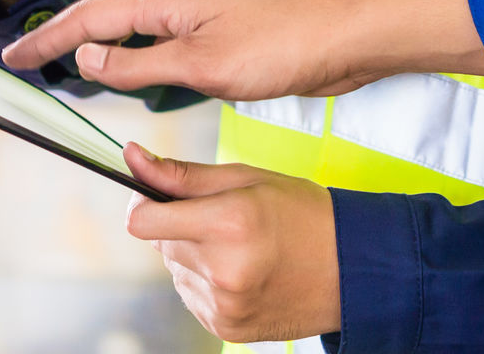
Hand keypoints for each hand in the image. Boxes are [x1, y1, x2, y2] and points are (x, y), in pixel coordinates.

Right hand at [3, 0, 483, 96]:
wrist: (339, 37)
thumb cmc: (279, 48)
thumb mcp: (202, 66)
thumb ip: (140, 65)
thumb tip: (85, 57)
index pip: (89, 18)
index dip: (47, 38)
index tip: (10, 56)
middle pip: (101, 11)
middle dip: (58, 31)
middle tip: (20, 56)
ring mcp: (194, 9)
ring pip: (126, 19)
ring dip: (88, 35)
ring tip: (56, 55)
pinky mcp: (213, 27)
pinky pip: (150, 31)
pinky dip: (122, 44)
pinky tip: (123, 61)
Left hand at [124, 144, 339, 344]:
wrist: (351, 269)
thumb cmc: (302, 213)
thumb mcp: (248, 178)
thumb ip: (183, 174)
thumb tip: (132, 156)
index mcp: (228, 222)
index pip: (142, 221)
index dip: (143, 203)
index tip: (158, 196)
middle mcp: (222, 269)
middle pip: (160, 243)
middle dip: (179, 226)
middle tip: (223, 218)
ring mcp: (223, 305)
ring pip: (175, 270)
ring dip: (194, 255)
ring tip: (240, 247)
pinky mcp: (225, 327)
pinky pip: (191, 296)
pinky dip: (207, 281)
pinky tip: (242, 270)